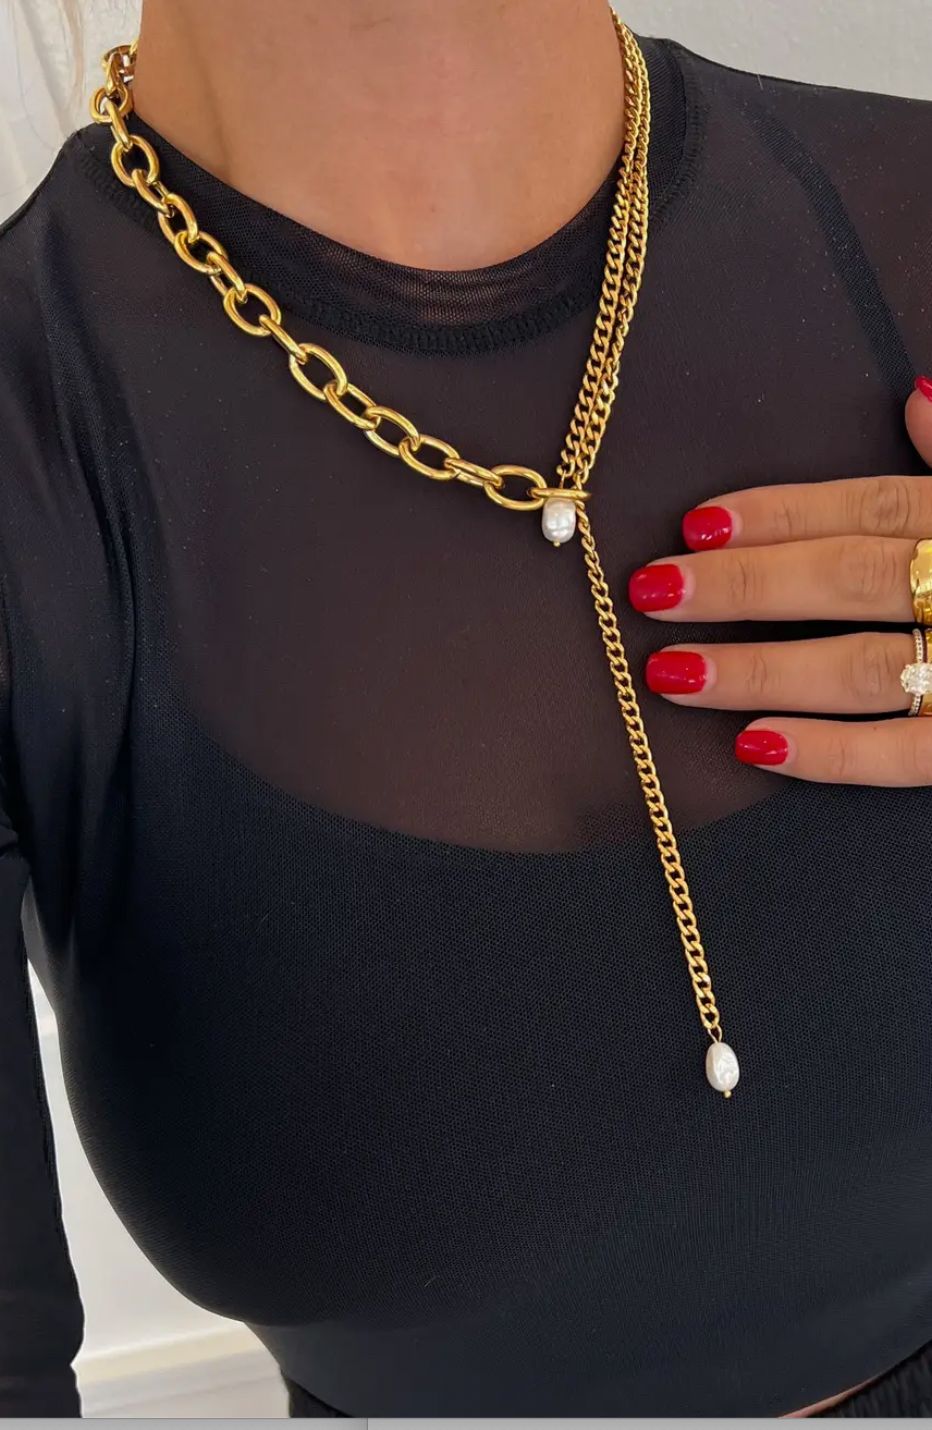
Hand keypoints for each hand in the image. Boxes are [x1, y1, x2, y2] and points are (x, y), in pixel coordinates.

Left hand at [630, 378, 931, 786]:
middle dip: (745, 587)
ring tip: (672, 674)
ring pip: (862, 667)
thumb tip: (919, 396)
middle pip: (849, 578)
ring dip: (760, 670)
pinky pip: (908, 756)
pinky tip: (757, 746)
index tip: (695, 523)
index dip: (780, 512)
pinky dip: (834, 755)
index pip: (871, 506)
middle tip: (652, 593)